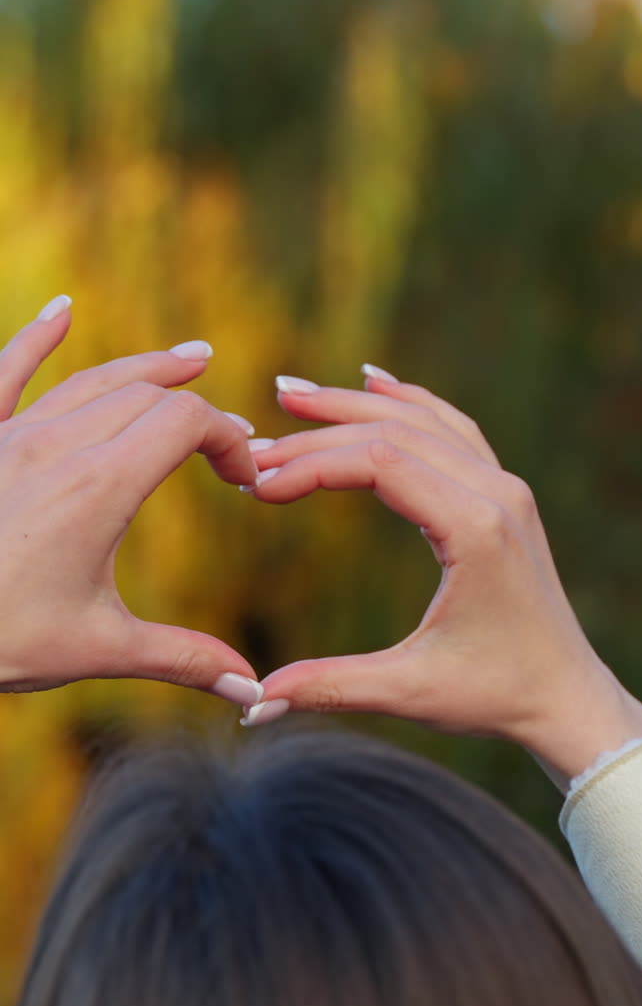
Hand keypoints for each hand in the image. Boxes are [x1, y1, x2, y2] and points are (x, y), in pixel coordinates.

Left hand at [0, 298, 262, 703]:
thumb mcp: (98, 650)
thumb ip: (183, 659)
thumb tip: (252, 693)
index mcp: (99, 487)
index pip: (186, 424)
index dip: (229, 441)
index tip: (245, 481)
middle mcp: (58, 446)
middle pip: (149, 397)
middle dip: (200, 414)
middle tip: (231, 445)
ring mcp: (12, 435)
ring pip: (92, 380)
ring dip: (148, 368)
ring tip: (193, 359)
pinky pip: (7, 371)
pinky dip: (37, 338)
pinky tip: (61, 312)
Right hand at [248, 370, 641, 789]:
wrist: (569, 700)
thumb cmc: (497, 695)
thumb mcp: (410, 692)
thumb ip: (330, 687)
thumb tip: (254, 703)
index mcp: (476, 529)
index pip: (379, 462)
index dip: (310, 466)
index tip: (257, 486)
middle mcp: (497, 493)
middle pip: (394, 432)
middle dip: (318, 433)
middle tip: (254, 448)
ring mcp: (506, 490)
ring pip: (424, 420)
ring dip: (355, 405)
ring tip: (292, 395)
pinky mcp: (506, 497)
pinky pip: (453, 430)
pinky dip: (409, 403)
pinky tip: (375, 385)